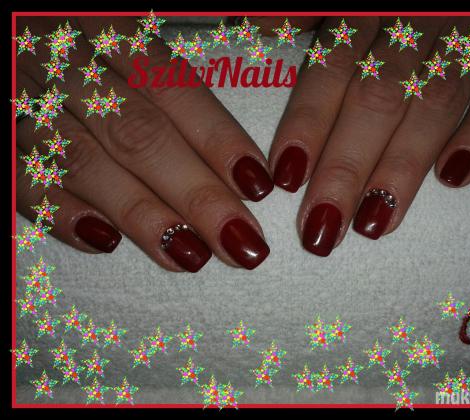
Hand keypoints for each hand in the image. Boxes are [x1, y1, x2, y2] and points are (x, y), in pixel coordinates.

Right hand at [16, 16, 273, 271]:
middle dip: (195, 194)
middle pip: (138, 134)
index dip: (218, 140)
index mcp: (109, 25)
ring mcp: (23, 99)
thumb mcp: (121, 29)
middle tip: (240, 243)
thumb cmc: (80, 38)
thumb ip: (166, 74)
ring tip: (191, 256)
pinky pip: (20, 179)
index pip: (173, 89)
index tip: (257, 186)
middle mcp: (66, 60)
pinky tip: (107, 243)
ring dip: (142, 215)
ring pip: (85, 163)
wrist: (11, 28)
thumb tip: (233, 147)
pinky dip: (61, 214)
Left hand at [250, 16, 469, 255]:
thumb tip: (253, 28)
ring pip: (435, 106)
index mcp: (366, 3)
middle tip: (323, 226)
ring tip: (373, 224)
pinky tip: (454, 177)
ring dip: (403, 168)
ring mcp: (468, 32)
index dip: (308, 123)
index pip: (332, 69)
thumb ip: (304, 9)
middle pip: (378, 100)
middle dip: (347, 167)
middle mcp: (415, 20)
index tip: (287, 177)